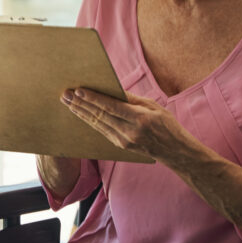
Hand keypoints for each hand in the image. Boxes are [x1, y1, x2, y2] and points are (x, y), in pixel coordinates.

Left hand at [60, 88, 187, 160]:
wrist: (175, 152)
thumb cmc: (167, 125)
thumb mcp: (154, 106)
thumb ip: (132, 99)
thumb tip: (112, 90)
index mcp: (139, 119)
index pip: (111, 107)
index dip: (93, 99)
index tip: (78, 91)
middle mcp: (129, 132)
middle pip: (100, 116)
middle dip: (81, 105)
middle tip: (65, 95)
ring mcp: (124, 141)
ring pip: (98, 124)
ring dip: (81, 113)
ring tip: (68, 103)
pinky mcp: (121, 146)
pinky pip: (102, 131)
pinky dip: (90, 121)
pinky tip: (81, 114)